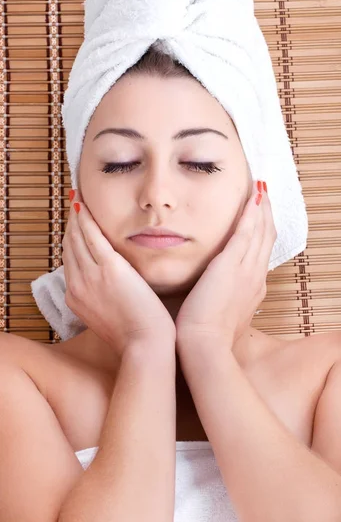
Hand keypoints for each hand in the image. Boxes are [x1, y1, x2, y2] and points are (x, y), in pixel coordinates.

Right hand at [62, 189, 175, 357]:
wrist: (144, 346)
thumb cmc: (135, 334)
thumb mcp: (109, 315)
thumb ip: (104, 296)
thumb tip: (111, 285)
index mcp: (75, 297)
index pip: (70, 259)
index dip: (71, 238)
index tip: (76, 223)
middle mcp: (76, 285)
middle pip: (69, 245)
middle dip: (71, 223)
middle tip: (76, 204)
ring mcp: (89, 276)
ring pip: (77, 237)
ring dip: (77, 216)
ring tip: (80, 199)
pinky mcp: (109, 268)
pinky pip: (92, 235)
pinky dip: (86, 218)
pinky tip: (86, 205)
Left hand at [175, 180, 276, 348]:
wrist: (204, 346)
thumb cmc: (207, 338)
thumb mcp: (222, 319)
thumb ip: (221, 304)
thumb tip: (213, 300)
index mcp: (253, 289)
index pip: (261, 254)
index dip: (262, 234)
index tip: (260, 219)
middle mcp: (255, 277)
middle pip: (266, 239)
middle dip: (266, 215)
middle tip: (265, 195)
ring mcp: (246, 269)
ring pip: (260, 231)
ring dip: (261, 208)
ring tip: (261, 190)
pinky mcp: (231, 264)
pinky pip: (246, 232)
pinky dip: (251, 213)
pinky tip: (252, 197)